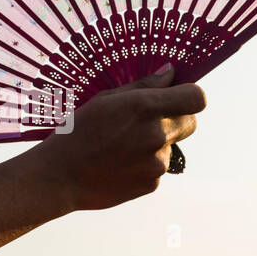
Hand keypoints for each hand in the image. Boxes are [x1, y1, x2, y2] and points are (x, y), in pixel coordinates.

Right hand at [30, 64, 206, 211]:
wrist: (60, 176)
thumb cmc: (76, 131)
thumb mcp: (104, 100)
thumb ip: (142, 86)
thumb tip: (170, 72)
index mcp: (145, 107)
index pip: (196, 98)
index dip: (190, 95)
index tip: (178, 96)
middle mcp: (157, 134)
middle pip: (191, 122)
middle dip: (176, 118)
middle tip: (145, 120)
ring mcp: (157, 162)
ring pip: (171, 145)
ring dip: (155, 143)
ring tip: (120, 146)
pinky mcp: (153, 183)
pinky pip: (159, 167)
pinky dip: (144, 163)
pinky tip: (118, 162)